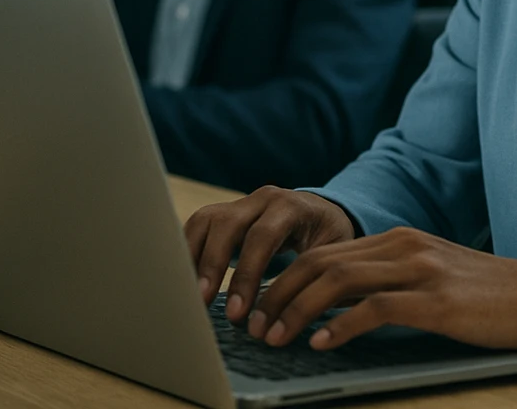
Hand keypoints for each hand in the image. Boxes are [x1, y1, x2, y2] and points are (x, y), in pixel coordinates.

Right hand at [185, 186, 355, 322]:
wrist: (322, 211)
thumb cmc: (329, 237)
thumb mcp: (332, 252)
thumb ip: (310, 276)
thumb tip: (286, 317)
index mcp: (291, 206)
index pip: (262, 236)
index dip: (246, 274)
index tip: (236, 312)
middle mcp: (262, 198)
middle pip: (226, 225)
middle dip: (212, 266)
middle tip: (203, 304)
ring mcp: (240, 202)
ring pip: (205, 221)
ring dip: (191, 258)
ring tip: (187, 294)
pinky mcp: (223, 212)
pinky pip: (197, 227)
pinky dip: (186, 252)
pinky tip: (184, 280)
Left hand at [245, 226, 516, 352]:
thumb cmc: (486, 296)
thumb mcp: (430, 278)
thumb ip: (387, 283)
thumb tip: (334, 310)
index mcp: (398, 240)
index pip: (324, 253)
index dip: (285, 280)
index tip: (262, 309)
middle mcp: (403, 246)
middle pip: (321, 262)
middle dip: (279, 295)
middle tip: (255, 328)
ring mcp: (419, 269)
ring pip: (338, 280)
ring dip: (298, 311)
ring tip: (277, 338)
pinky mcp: (435, 299)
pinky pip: (374, 308)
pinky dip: (340, 325)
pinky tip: (322, 344)